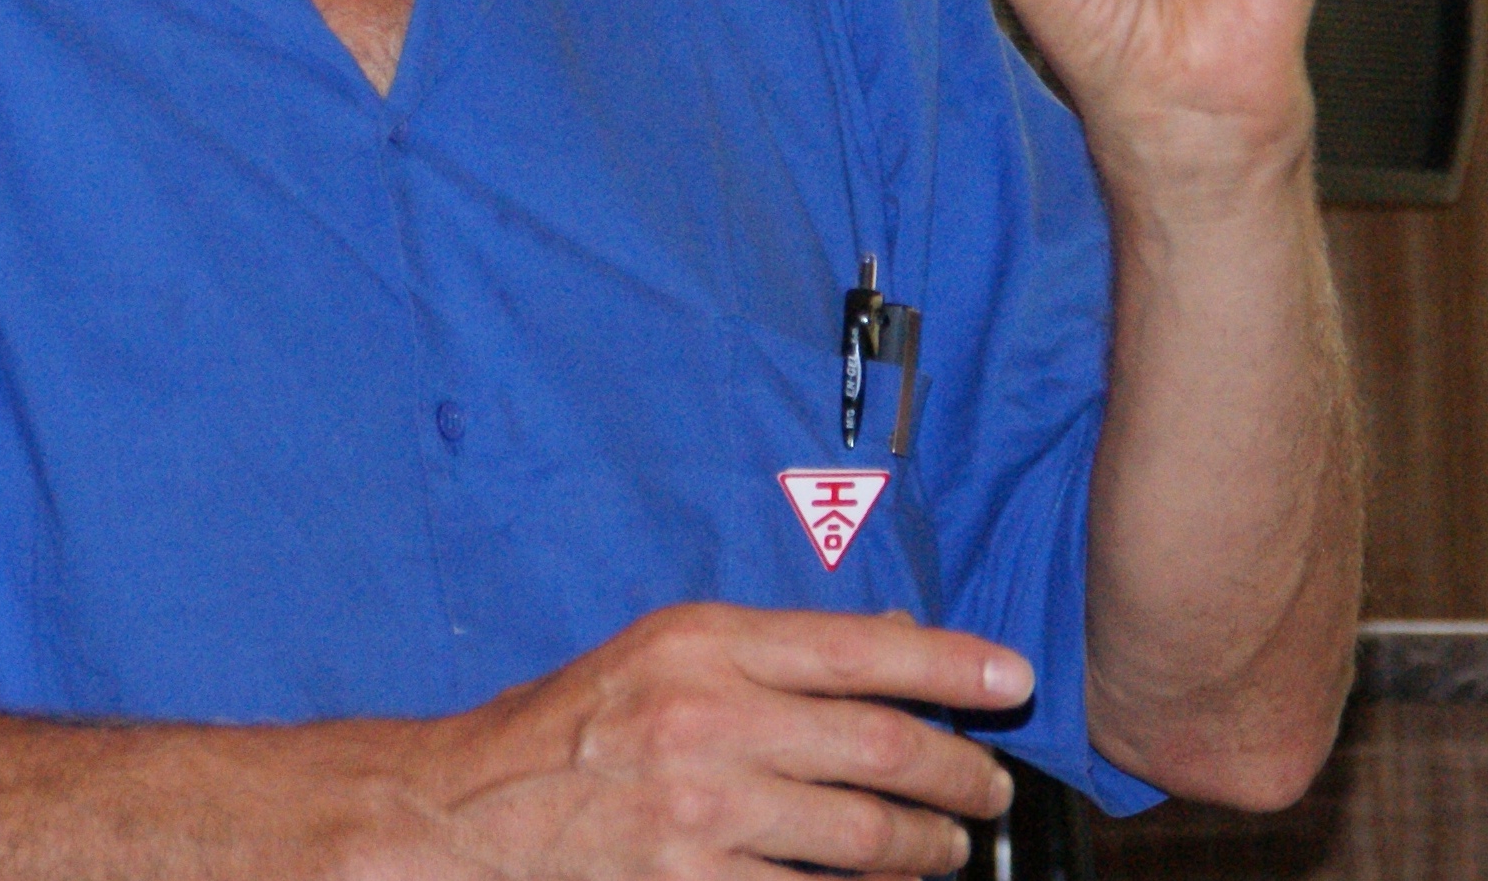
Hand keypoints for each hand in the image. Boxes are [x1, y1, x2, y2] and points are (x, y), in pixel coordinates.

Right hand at [413, 604, 1028, 879]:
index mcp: (700, 643)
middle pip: (882, 746)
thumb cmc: (576, 728)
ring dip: (930, 848)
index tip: (1013, 679)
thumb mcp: (663, 654)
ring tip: (947, 848)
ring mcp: (700, 810)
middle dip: (959, 773)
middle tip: (987, 789)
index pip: (860, 647)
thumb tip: (898, 639)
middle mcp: (704, 717)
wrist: (474, 813)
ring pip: (868, 836)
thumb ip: (774, 652)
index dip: (953, 664)